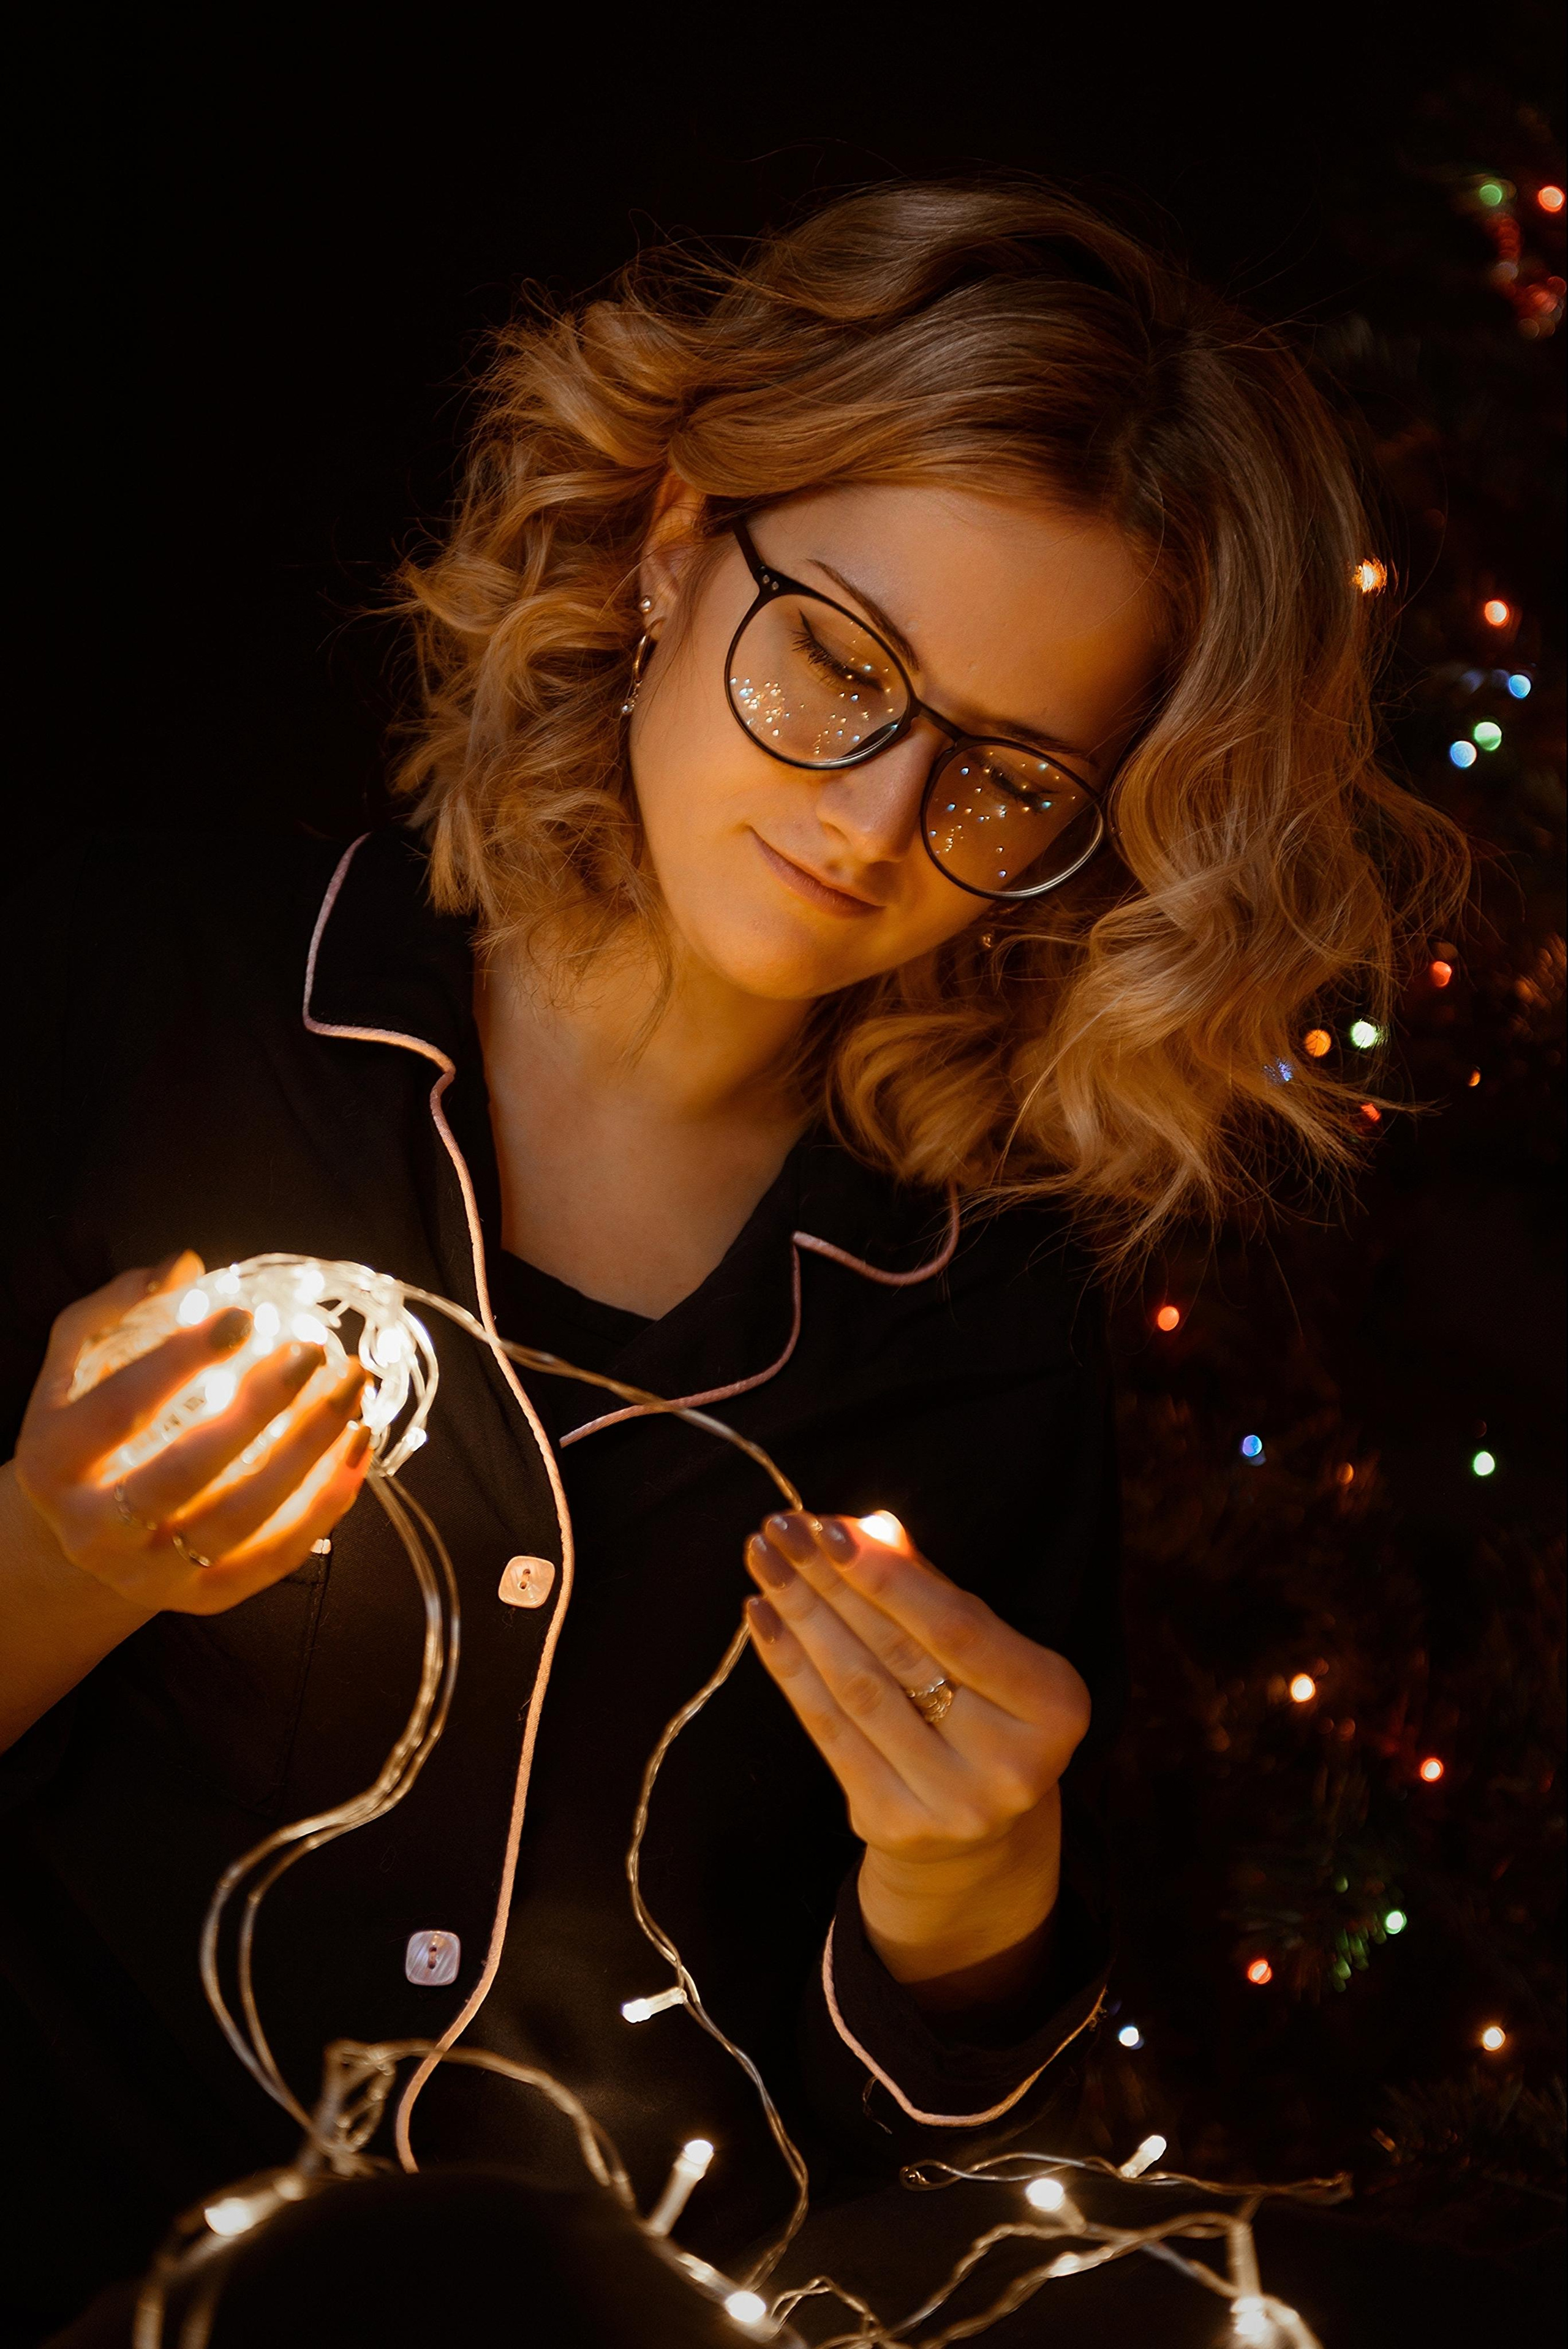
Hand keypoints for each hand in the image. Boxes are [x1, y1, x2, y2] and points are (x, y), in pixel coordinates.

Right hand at [13, 1251, 371, 1616]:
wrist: (89, 1532)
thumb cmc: (94, 1427)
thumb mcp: (78, 1365)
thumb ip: (117, 1310)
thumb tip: (185, 1265)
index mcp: (53, 1464)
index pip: (120, 1410)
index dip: (182, 1361)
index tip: (245, 1314)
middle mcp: (95, 1531)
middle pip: (185, 1472)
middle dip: (257, 1408)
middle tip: (312, 1350)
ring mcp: (151, 1574)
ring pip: (241, 1519)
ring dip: (306, 1452)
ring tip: (350, 1391)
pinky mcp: (204, 1598)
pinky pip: (275, 1557)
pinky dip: (324, 1503)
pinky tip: (357, 1446)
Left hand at [744, 1511, 1089, 1987]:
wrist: (978, 1827)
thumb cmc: (982, 1706)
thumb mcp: (984, 1645)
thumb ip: (932, 1588)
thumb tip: (870, 1528)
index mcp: (1054, 1705)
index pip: (957, 1628)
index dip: (888, 1575)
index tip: (828, 1527)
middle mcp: (1011, 1764)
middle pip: (898, 1653)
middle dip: (831, 1581)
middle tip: (781, 1528)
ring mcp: (952, 1803)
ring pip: (857, 1688)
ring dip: (801, 1615)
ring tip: (764, 1561)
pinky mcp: (894, 1824)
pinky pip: (828, 1731)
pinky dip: (790, 1667)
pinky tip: (763, 1617)